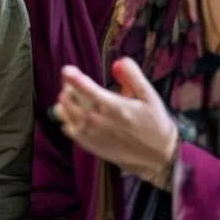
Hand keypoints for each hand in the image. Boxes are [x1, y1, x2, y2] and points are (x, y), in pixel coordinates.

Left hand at [53, 59, 176, 179]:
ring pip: (65, 112)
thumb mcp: (150, 97)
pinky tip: (73, 111)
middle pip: (71, 99)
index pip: (88, 90)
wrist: (155, 157)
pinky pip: (66, 127)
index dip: (74, 78)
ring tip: (71, 94)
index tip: (67, 70)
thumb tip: (118, 61)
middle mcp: (99, 121)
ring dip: (64, 100)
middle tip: (72, 80)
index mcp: (115, 107)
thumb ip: (134, 76)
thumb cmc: (153, 123)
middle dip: (68, 85)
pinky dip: (65, 116)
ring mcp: (90, 134)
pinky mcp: (87, 144)